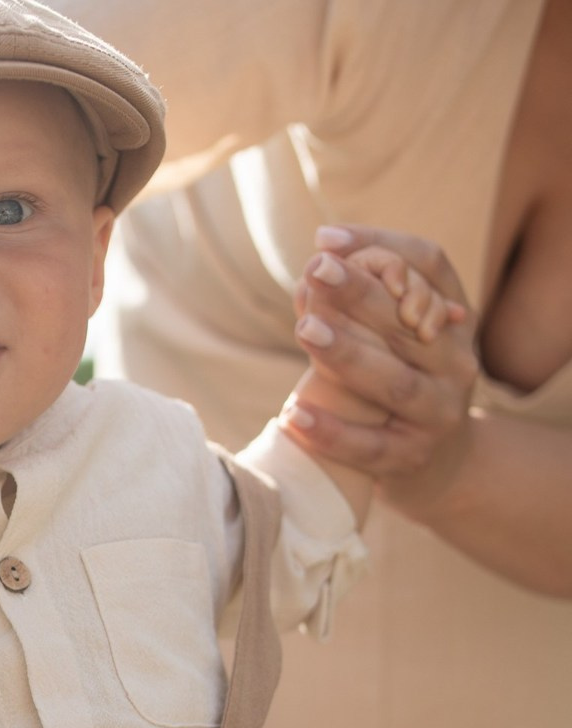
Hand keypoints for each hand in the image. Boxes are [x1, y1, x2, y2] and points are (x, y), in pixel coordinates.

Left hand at [284, 224, 479, 482]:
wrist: (436, 466)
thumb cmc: (397, 385)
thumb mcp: (388, 339)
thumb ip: (354, 302)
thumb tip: (316, 257)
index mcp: (454, 320)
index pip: (431, 264)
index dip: (383, 244)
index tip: (325, 240)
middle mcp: (457, 361)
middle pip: (409, 320)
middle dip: (360, 294)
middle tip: (316, 271)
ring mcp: (439, 412)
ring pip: (393, 381)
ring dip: (347, 354)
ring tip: (304, 329)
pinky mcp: (411, 458)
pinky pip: (367, 445)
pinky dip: (329, 431)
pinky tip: (292, 415)